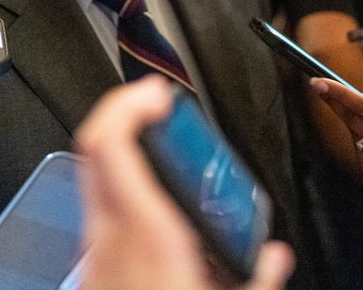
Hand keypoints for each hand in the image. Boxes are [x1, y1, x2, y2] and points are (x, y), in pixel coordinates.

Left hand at [75, 77, 293, 289]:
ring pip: (92, 175)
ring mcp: (92, 250)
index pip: (113, 145)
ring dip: (119, 145)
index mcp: (147, 234)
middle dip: (124, 112)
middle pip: (95, 148)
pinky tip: (144, 192)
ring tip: (152, 136)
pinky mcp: (89, 267)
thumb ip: (256, 275)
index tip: (156, 90)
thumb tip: (273, 255)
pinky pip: (96, 207)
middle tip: (155, 101)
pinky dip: (117, 182)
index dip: (129, 103)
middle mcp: (109, 236)